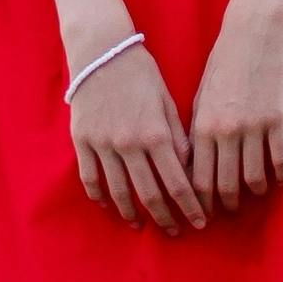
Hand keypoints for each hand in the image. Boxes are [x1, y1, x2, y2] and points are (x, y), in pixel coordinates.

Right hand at [70, 34, 204, 230]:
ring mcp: (103, 145)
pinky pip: (90, 179)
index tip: (200, 222)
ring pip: (118, 193)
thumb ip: (177, 137)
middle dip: (166, 218)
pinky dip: (100, 198)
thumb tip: (188, 169)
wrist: (100, 50)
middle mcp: (129, 144)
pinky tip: (110, 207)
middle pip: (149, 195)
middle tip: (175, 231)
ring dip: (132, 214)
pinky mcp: (82, 142)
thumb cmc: (140, 72)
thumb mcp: (166, 101)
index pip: (177, 183)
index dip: (190, 207)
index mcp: (156, 133)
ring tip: (141, 225)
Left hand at [188, 0, 282, 210]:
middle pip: (226, 186)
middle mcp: (227, 131)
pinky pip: (280, 161)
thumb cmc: (222, 63)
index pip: (199, 179)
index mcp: (203, 126)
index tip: (204, 213)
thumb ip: (197, 133)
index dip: (201, 202)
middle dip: (227, 205)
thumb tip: (194, 167)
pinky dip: (279, 176)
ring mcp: (254, 127)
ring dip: (254, 192)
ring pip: (254, 178)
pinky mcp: (278, 120)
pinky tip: (278, 179)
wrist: (252, 33)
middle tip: (230, 210)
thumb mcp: (200, 98)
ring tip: (255, 193)